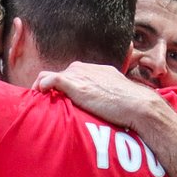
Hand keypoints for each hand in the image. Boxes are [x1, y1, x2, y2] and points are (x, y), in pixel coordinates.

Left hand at [33, 62, 162, 130]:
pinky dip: (42, 87)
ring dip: (41, 88)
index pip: (71, 73)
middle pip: (58, 74)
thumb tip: (105, 107)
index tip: (58, 99)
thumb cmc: (131, 104)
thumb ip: (107, 95)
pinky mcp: (74, 85)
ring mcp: (78, 75)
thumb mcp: (118, 94)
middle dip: (50, 88)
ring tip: (39, 103)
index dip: (62, 86)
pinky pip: (49, 80)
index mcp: (94, 70)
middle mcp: (83, 69)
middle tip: (45, 104)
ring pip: (48, 76)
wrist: (137, 104)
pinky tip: (41, 96)